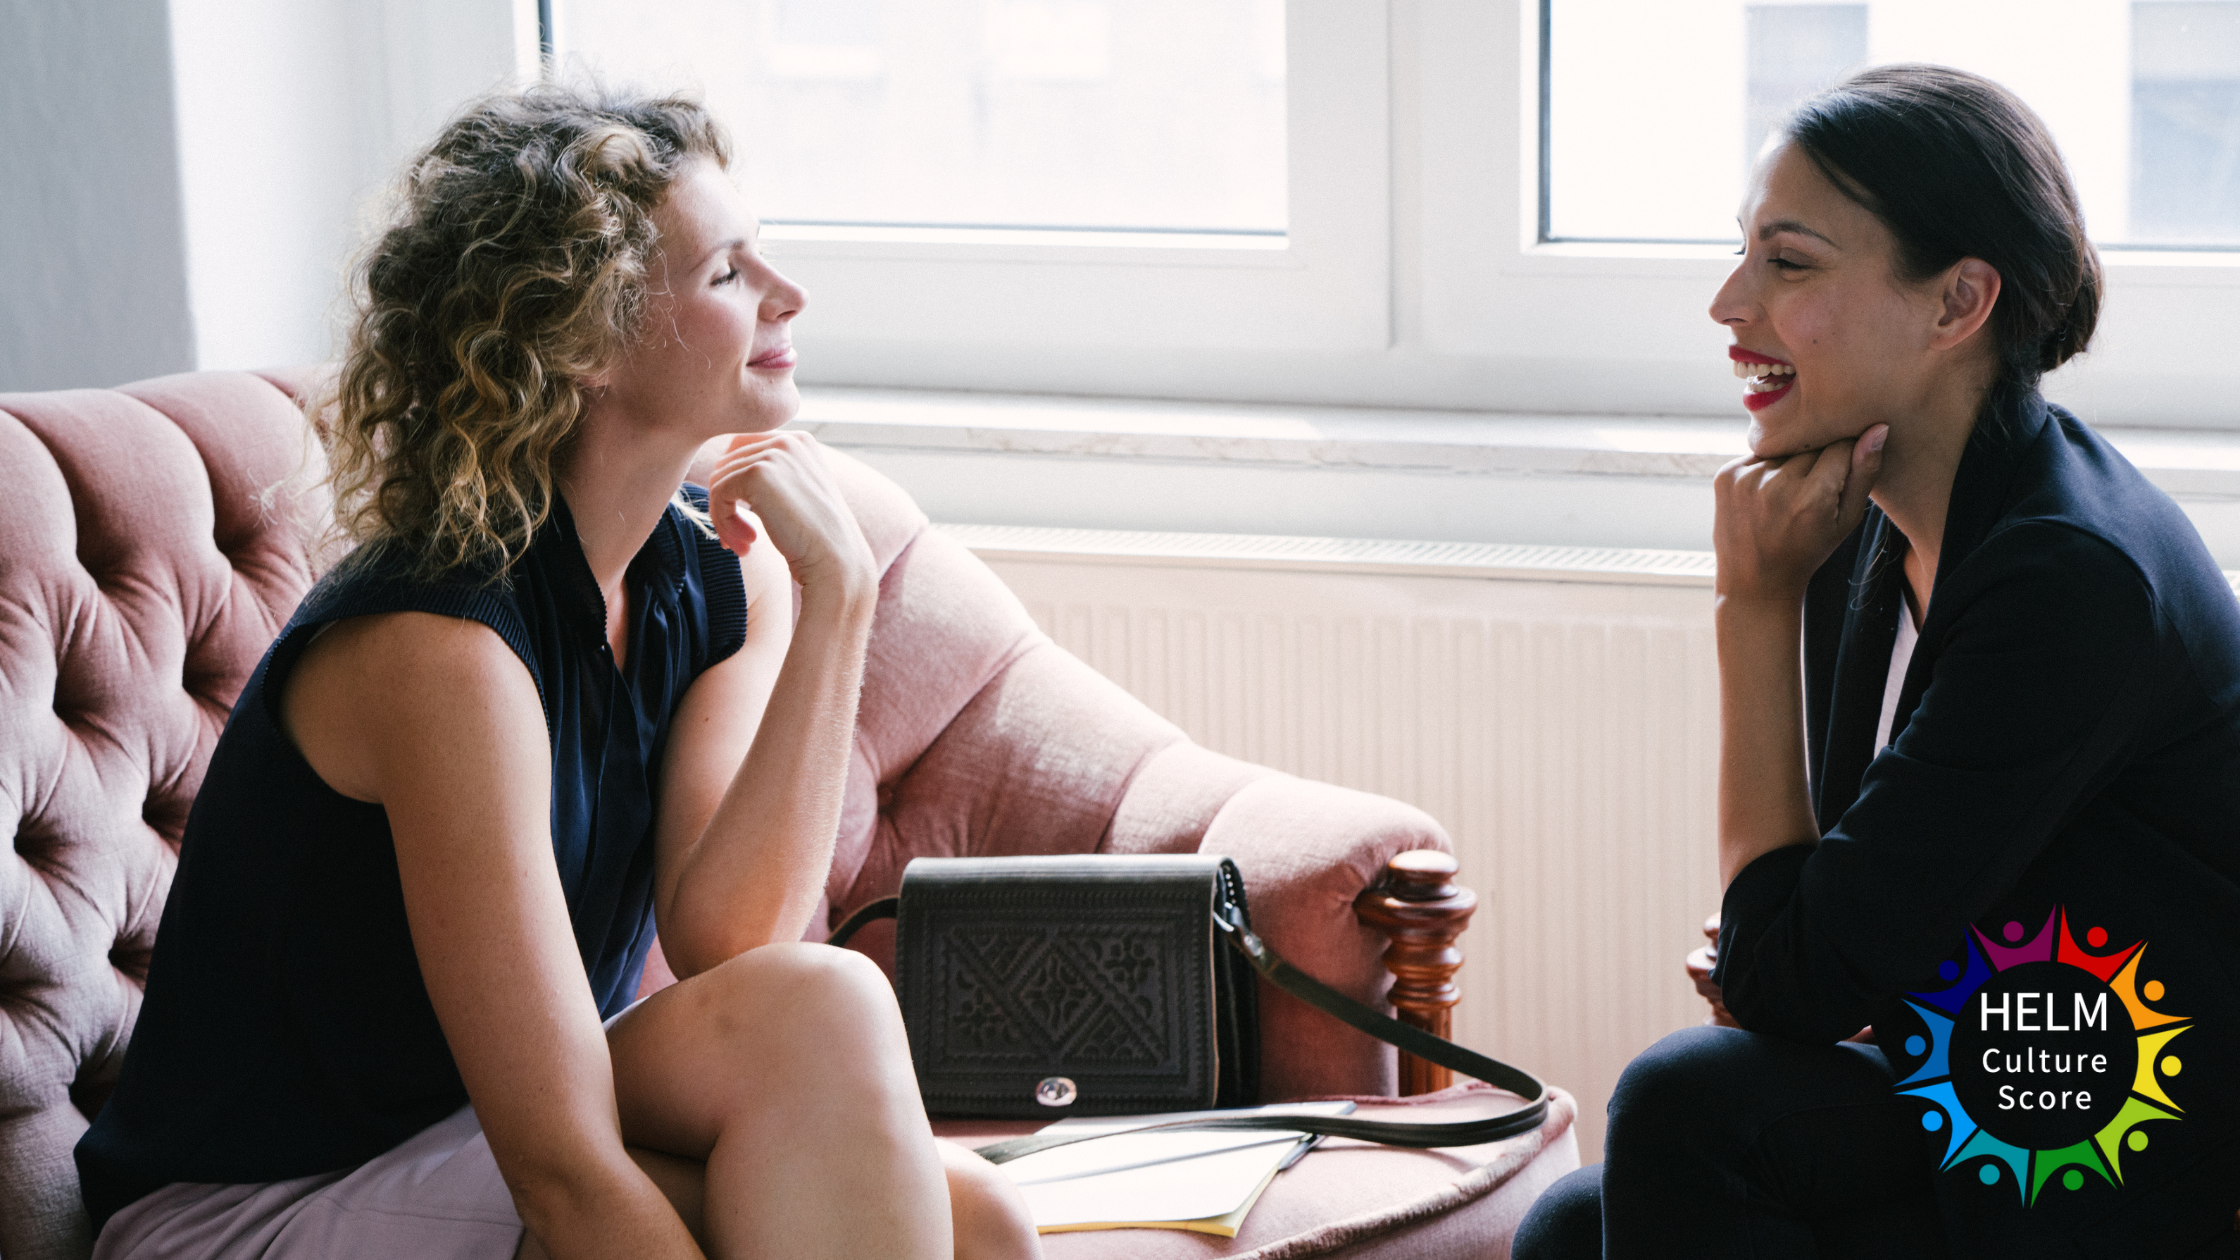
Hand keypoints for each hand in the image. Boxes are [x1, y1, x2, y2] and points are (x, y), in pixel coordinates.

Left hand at [705, 432, 874, 594]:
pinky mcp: (757, 474)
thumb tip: (721, 472)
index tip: (745, 521)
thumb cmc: (816, 537)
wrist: (835, 560)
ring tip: (744, 545)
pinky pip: (718, 493)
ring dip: (724, 518)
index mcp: (799, 441)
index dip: (735, 485)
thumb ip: (771, 476)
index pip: (743, 449)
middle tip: (740, 539)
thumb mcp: (797, 493)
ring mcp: (773, 455)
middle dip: (726, 504)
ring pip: (719, 480)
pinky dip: (724, 522)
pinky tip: (747, 545)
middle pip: (727, 464)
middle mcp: (788, 440)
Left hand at [1712, 425, 1885, 603]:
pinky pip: (1758, 455)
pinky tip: (1765, 496)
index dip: (1843, 458)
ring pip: (1783, 448)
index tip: (1837, 476)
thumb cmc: (1808, 551)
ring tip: (1785, 498)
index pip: (1840, 446)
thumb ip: (1865, 473)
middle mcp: (1776, 486)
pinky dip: (1765, 469)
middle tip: (1809, 493)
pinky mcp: (1726, 476)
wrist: (1754, 580)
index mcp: (1812, 499)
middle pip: (1810, 445)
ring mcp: (1747, 480)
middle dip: (1816, 461)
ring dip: (1789, 464)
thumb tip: (1878, 428)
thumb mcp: (1847, 520)